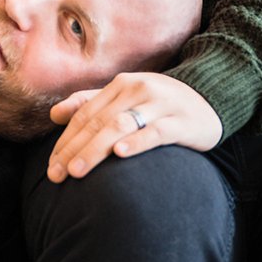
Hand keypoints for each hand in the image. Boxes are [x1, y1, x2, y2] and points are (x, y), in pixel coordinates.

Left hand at [46, 72, 221, 181]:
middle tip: (56, 176)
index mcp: (122, 85)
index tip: (50, 166)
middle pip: (99, 122)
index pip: (85, 114)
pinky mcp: (182, 121)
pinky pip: (156, 131)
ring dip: (96, 149)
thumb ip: (91, 103)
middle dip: (74, 150)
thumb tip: (54, 114)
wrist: (211, 99)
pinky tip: (120, 154)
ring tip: (77, 171)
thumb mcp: (127, 97)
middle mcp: (139, 90)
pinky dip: (136, 142)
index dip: (65, 140)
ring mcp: (161, 104)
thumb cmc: (161, 104)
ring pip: (121, 126)